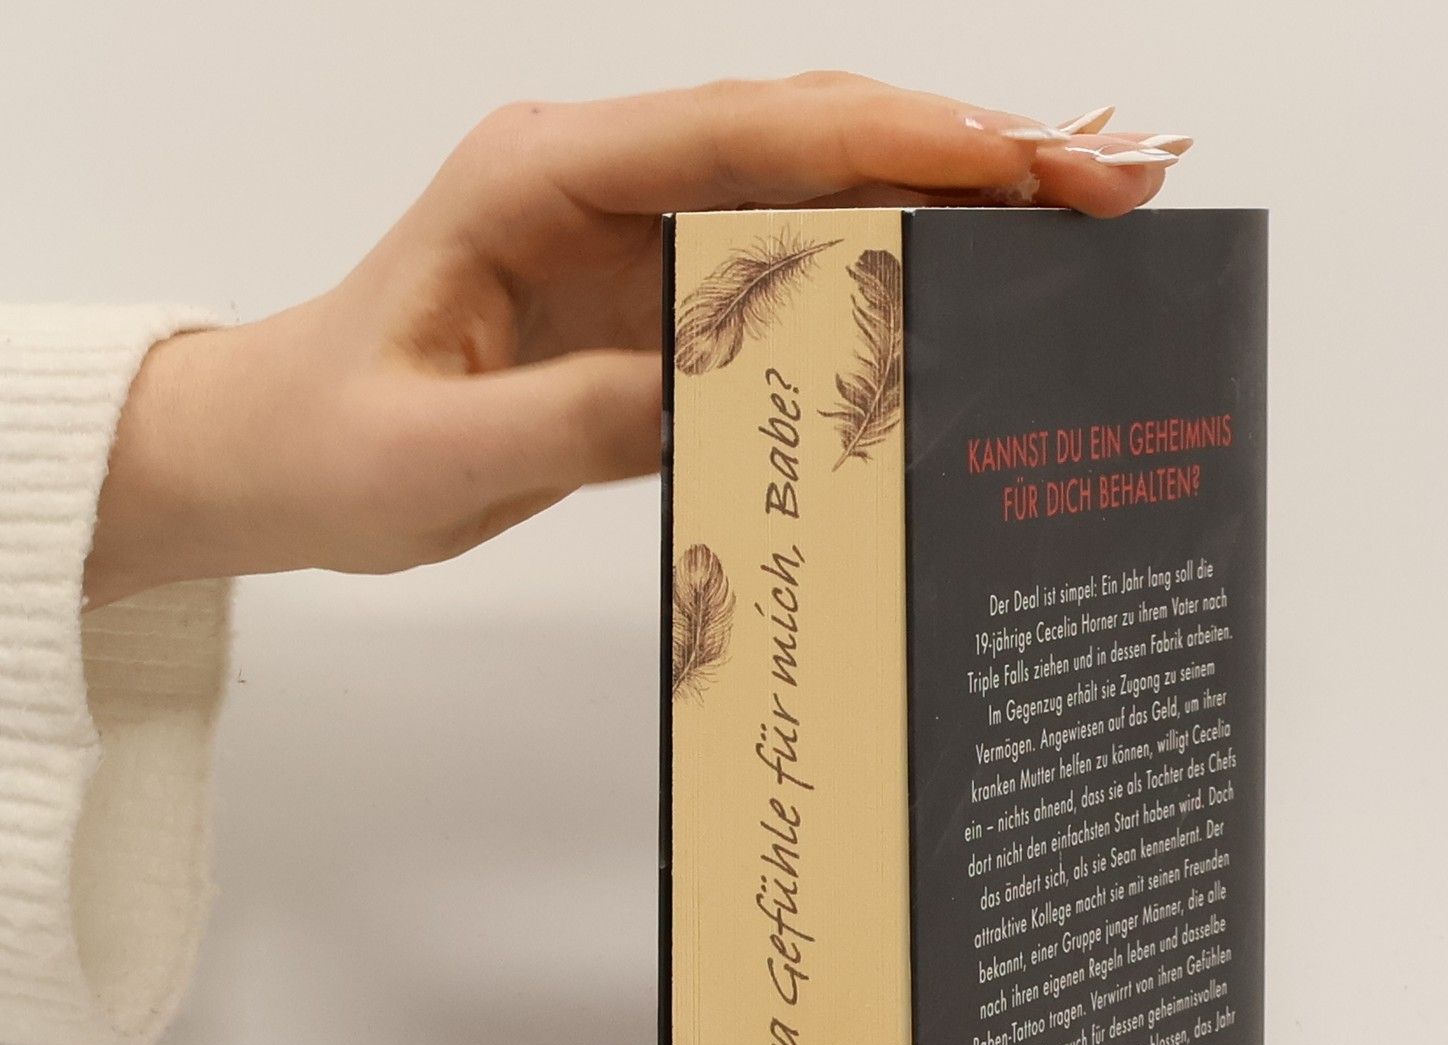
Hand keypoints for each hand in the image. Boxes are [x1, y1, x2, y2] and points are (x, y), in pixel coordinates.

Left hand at [83, 74, 1186, 607]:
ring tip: (1088, 212)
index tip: (1018, 153)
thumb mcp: (438, 449)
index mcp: (547, 177)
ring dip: (956, 195)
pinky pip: (799, 267)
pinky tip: (984, 280)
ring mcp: (645, 233)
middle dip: (968, 144)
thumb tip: (724, 393)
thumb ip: (575, 421)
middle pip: (815, 136)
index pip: (747, 133)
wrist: (282, 455)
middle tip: (1112, 175)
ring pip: (825, 190)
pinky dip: (898, 266)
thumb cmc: (333, 440)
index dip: (894, 136)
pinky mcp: (664, 296)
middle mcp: (611, 181)